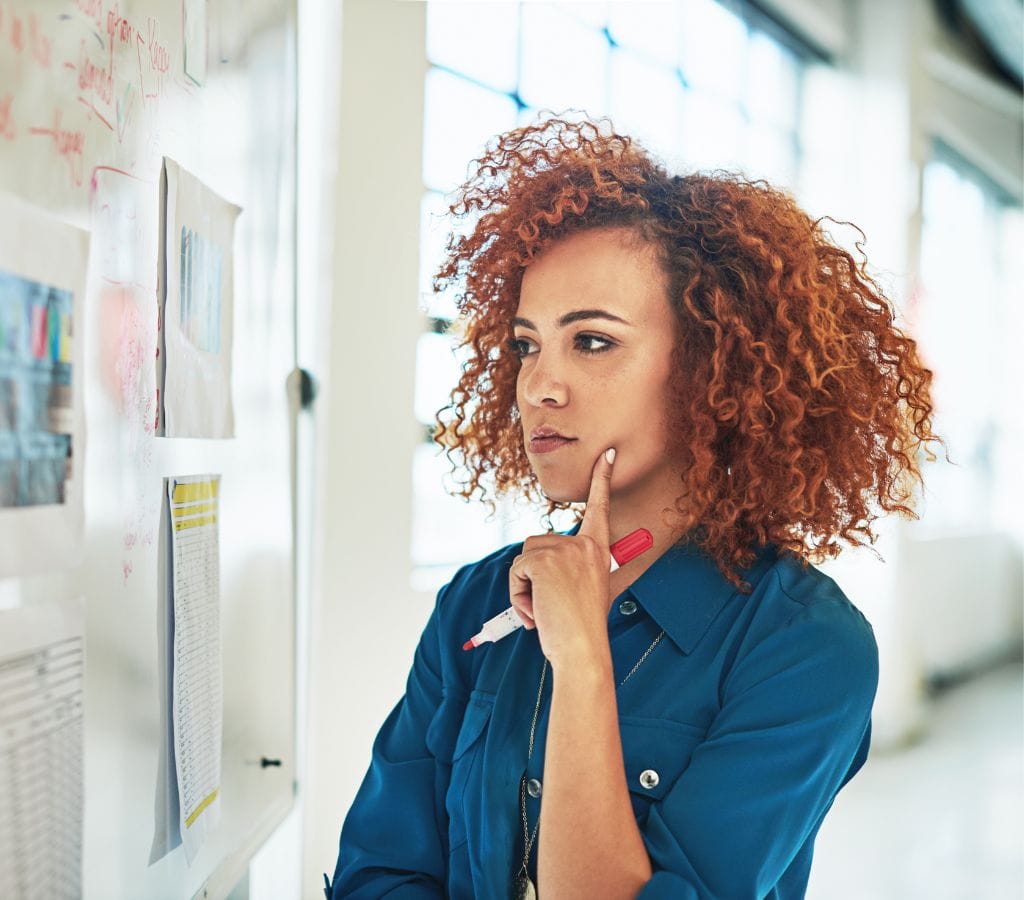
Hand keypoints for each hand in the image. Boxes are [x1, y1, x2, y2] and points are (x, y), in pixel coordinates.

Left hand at [508, 448, 615, 669]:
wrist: (582, 649)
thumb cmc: (582, 628)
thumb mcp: (585, 590)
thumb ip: (570, 570)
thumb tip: (538, 566)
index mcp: (598, 550)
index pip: (599, 508)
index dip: (601, 479)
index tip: (606, 454)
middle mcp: (584, 544)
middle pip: (537, 543)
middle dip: (532, 575)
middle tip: (550, 606)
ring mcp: (564, 550)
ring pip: (524, 557)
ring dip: (524, 586)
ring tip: (543, 610)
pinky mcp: (542, 560)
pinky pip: (516, 571)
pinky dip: (518, 594)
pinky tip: (536, 612)